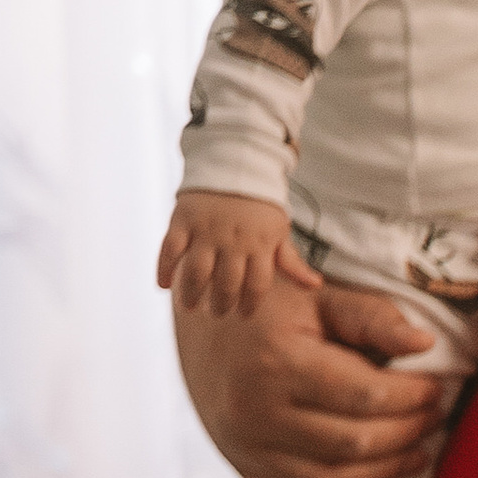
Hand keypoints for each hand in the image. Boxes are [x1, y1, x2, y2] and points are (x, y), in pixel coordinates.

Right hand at [158, 192, 319, 317]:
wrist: (234, 163)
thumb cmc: (259, 206)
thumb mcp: (279, 232)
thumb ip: (291, 262)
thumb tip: (314, 286)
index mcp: (259, 245)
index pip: (257, 285)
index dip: (250, 304)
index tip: (243, 314)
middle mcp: (233, 240)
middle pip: (227, 283)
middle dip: (222, 304)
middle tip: (218, 313)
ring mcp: (206, 230)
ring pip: (197, 272)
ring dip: (192, 293)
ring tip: (191, 307)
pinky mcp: (182, 220)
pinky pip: (169, 249)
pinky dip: (164, 269)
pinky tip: (163, 285)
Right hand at [175, 263, 447, 477]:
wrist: (201, 330)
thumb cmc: (272, 308)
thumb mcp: (321, 299)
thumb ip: (374, 318)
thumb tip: (425, 342)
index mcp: (276, 361)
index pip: (364, 394)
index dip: (411, 397)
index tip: (435, 388)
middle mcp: (255, 411)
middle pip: (353, 441)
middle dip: (406, 433)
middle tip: (434, 418)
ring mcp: (245, 447)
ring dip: (385, 473)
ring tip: (418, 454)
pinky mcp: (244, 468)